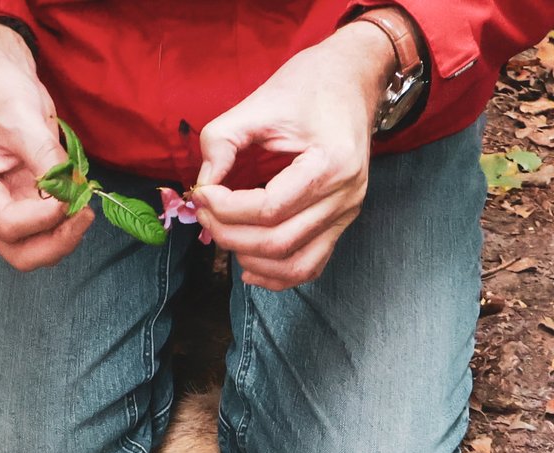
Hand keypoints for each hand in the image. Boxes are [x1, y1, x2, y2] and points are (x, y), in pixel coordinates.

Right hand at [0, 22, 90, 270]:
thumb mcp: (22, 118)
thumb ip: (46, 157)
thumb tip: (72, 187)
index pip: (7, 224)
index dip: (45, 217)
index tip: (73, 194)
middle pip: (21, 254)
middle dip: (56, 242)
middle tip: (85, 214)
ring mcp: (4, 212)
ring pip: (36, 250)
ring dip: (64, 237)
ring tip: (85, 206)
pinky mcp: (25, 206)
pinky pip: (47, 232)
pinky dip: (67, 225)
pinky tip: (79, 199)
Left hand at [190, 22, 391, 288]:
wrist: (352, 77)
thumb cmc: (308, 85)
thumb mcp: (258, 102)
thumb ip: (221, 140)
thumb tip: (201, 186)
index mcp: (331, 163)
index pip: (269, 209)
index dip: (225, 208)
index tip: (202, 192)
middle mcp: (346, 194)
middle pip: (278, 242)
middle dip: (229, 234)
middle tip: (204, 213)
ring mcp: (347, 212)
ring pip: (295, 264)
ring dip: (250, 258)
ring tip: (223, 235)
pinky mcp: (342, 221)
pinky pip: (311, 265)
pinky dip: (277, 275)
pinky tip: (248, 266)